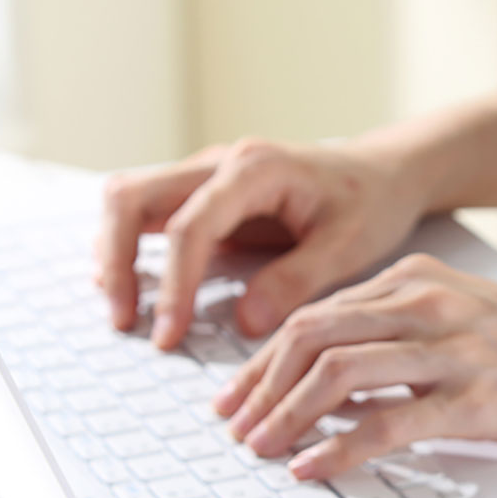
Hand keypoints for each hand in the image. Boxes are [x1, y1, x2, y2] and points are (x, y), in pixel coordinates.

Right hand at [96, 138, 427, 347]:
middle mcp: (219, 163)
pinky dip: (131, 249)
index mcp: (255, 169)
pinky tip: (135, 291)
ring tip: (123, 312)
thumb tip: (244, 322)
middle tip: (125, 322)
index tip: (169, 334)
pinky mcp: (203, 197)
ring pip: (129, 200)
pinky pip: (148, 214)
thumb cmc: (370, 205)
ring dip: (115, 253)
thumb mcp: (348, 247)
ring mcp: (205, 176)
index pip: (190, 225)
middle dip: (118, 260)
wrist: (381, 176)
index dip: (174, 284)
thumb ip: (296, 281)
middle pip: (132, 197)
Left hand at [211, 254, 496, 477]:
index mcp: (417, 279)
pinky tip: (314, 468)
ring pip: (338, 372)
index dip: (264, 357)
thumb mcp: (463, 318)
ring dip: (286, 415)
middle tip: (233, 425)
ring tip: (261, 448)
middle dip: (259, 384)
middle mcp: (427, 303)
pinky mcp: (475, 397)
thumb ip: (400, 333)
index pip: (316, 312)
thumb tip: (335, 375)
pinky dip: (338, 448)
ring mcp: (452, 349)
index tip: (237, 393)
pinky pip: (387, 421)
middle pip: (312, 334)